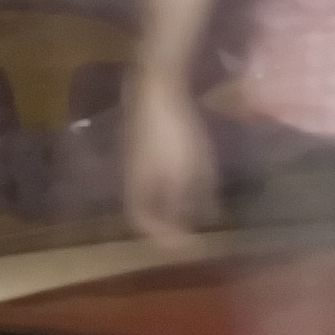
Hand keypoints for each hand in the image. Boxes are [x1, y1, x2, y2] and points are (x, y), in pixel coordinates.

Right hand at [125, 76, 214, 243]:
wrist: (156, 88)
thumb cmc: (174, 134)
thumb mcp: (192, 171)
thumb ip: (195, 199)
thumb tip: (203, 221)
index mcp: (139, 189)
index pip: (145, 224)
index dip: (167, 238)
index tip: (192, 246)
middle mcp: (130, 176)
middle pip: (143, 209)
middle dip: (166, 223)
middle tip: (191, 230)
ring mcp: (133, 157)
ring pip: (148, 190)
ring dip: (167, 203)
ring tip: (191, 207)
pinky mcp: (141, 141)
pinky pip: (153, 174)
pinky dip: (169, 184)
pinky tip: (187, 177)